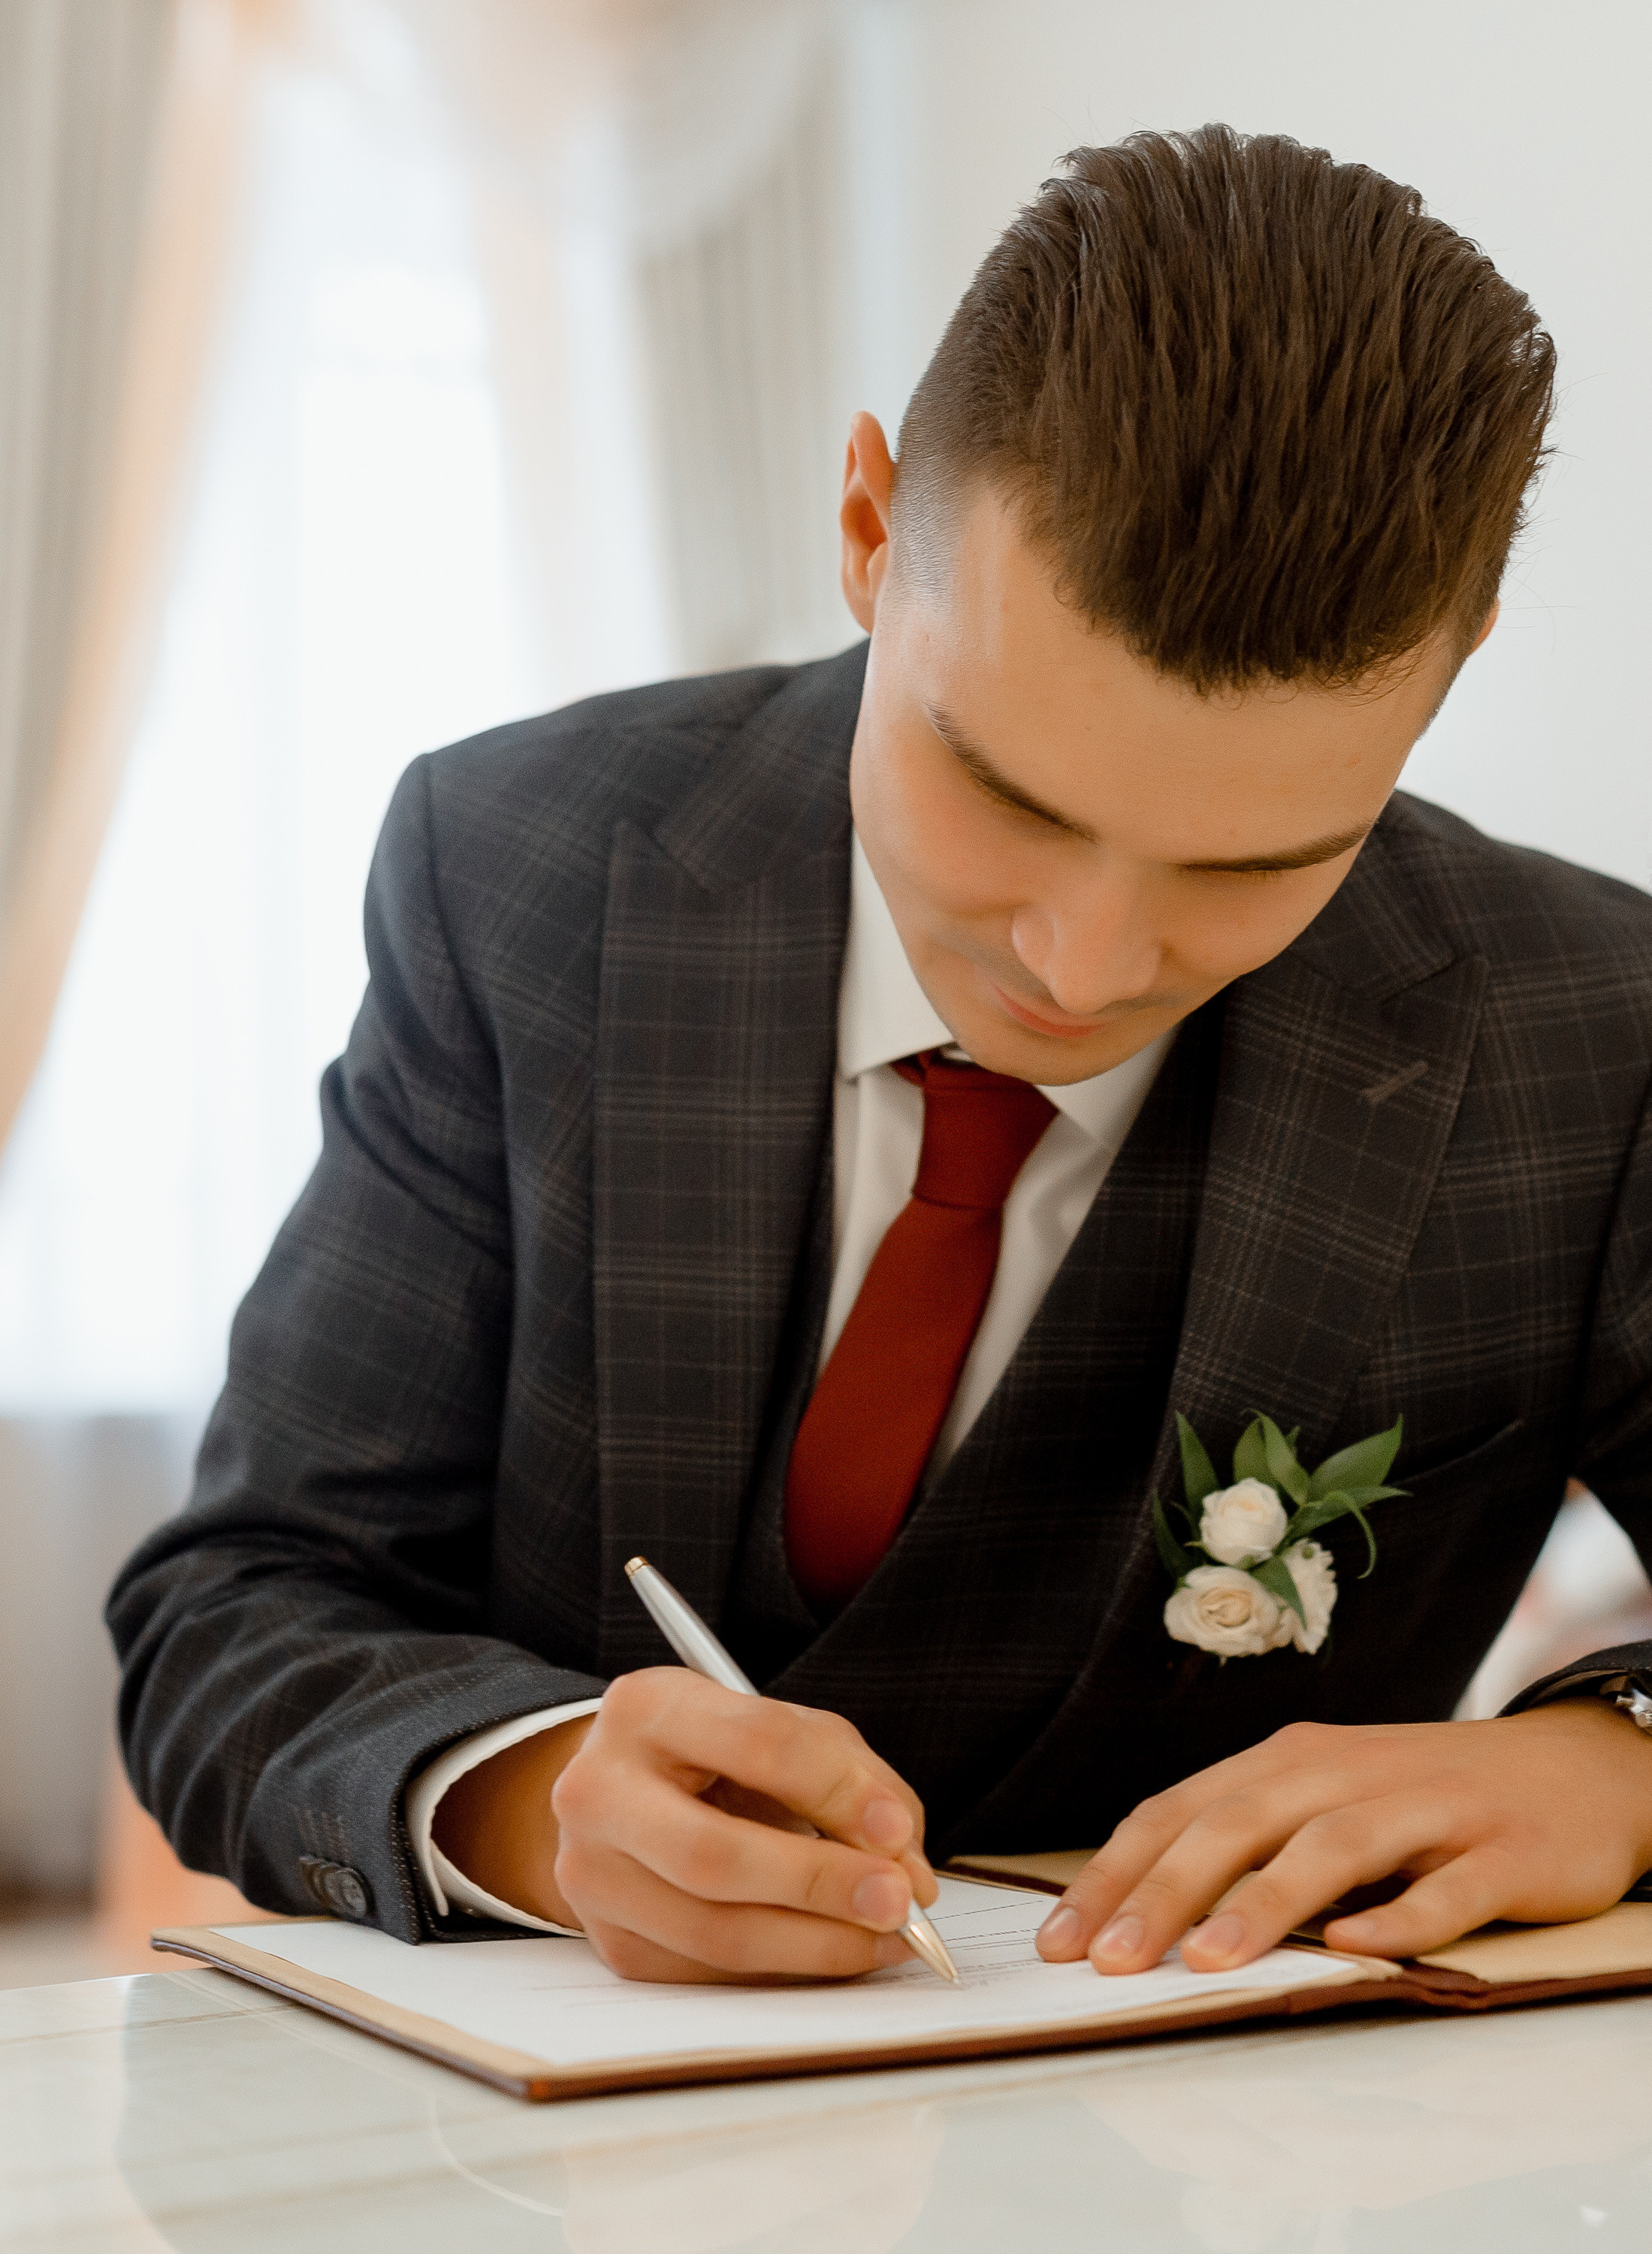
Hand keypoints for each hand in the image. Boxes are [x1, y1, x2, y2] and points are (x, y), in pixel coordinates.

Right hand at [433, 1669, 936, 1982]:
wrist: (620, 1793)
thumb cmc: (718, 1754)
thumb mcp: (783, 1729)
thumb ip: (851, 1780)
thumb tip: (906, 1867)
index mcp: (646, 1709)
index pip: (755, 1744)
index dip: (835, 1789)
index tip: (896, 1830)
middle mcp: (599, 1791)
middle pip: (714, 1855)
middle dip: (819, 1883)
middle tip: (897, 1903)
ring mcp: (594, 1875)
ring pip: (714, 1931)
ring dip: (816, 1944)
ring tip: (885, 1939)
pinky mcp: (613, 1941)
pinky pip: (711, 1971)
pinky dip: (786, 1967)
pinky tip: (835, 1950)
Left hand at [1035, 1702, 1651, 1974]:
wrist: (1572, 1769)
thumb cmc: (1421, 1798)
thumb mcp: (1324, 1802)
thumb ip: (1248, 1844)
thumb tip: (1141, 1912)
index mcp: (1288, 1763)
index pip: (1179, 1811)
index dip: (1115, 1872)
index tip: (1059, 1939)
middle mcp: (1345, 1774)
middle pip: (1238, 1824)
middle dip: (1164, 1893)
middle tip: (1109, 1962)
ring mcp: (1426, 1809)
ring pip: (1331, 1848)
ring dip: (1265, 1903)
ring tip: (1207, 1961)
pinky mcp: (1500, 1852)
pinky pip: (1445, 1887)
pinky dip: (1400, 1917)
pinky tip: (1357, 1949)